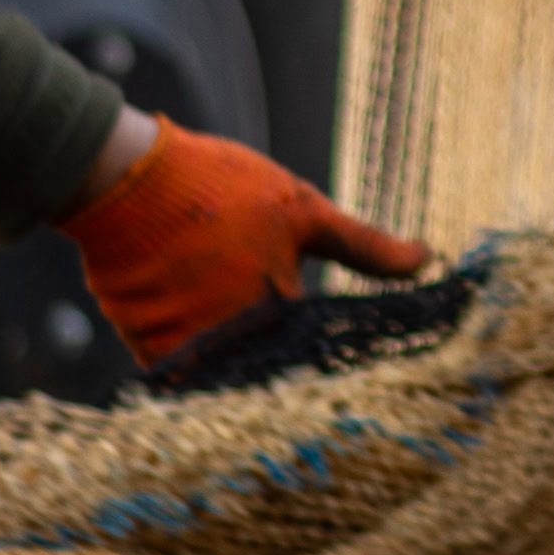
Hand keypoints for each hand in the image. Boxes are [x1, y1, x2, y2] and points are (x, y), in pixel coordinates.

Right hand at [58, 113, 435, 367]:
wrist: (125, 177)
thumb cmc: (222, 187)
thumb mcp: (303, 209)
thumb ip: (364, 245)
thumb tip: (429, 260)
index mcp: (278, 315)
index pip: (321, 361)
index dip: (334, 361)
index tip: (354, 369)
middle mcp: (232, 345)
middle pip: (273, 377)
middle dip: (290, 373)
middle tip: (313, 377)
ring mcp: (184, 351)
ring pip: (229, 377)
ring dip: (244, 369)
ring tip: (254, 345)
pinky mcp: (146, 347)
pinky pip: (186, 369)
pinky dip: (203, 356)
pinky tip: (214, 335)